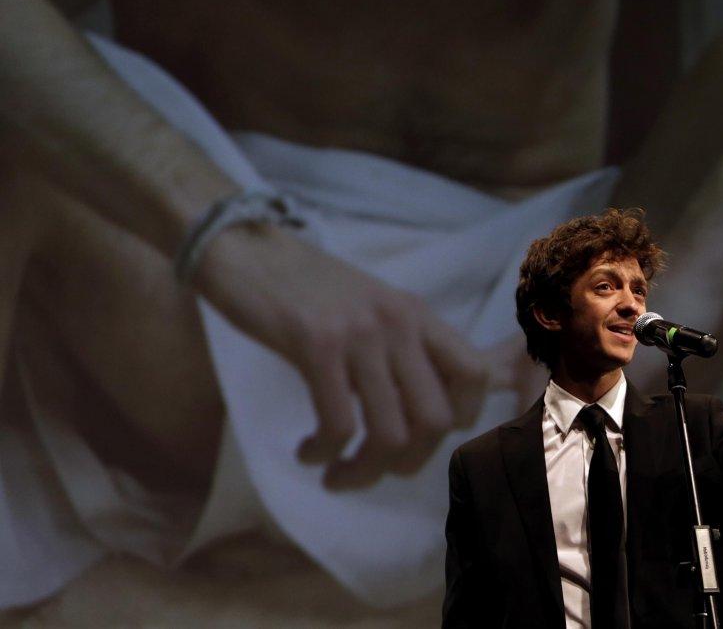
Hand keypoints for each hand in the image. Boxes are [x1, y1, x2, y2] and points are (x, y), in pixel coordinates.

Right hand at [195, 223, 488, 487]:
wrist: (244, 249)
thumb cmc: (303, 288)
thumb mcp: (370, 310)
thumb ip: (401, 349)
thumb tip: (423, 407)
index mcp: (418, 315)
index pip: (476, 374)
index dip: (459, 420)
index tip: (422, 436)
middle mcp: (400, 323)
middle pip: (436, 420)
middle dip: (408, 463)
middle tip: (374, 469)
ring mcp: (361, 334)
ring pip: (389, 435)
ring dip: (362, 473)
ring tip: (337, 475)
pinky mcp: (317, 346)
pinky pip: (339, 426)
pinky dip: (324, 454)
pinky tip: (307, 451)